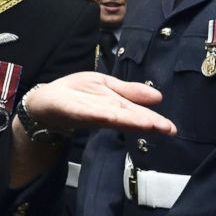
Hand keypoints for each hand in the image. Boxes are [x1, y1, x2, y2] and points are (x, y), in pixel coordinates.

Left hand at [24, 72, 175, 134]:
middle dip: (146, 123)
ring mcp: (89, 112)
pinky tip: (113, 116)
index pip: (137, 113)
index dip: (154, 120)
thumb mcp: (106, 85)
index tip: (171, 129)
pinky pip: (89, 113)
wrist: (45, 100)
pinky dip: (101, 114)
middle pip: (128, 118)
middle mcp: (104, 112)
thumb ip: (130, 91)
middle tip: (167, 129)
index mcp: (114, 105)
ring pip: (113, 117)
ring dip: (130, 121)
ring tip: (149, 124)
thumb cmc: (75, 93)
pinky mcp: (74, 110)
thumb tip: (158, 96)